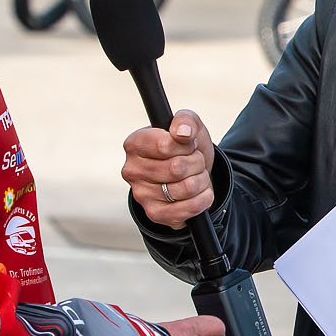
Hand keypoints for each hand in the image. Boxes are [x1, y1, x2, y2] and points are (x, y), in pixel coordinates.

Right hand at [123, 114, 215, 228]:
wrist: (192, 174)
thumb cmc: (186, 148)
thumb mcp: (190, 126)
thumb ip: (186, 121)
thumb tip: (182, 133)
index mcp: (134, 144)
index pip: (166, 146)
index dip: (186, 145)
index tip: (188, 145)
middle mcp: (132, 170)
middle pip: (177, 168)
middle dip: (196, 163)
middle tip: (195, 161)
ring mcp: (141, 195)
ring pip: (187, 188)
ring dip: (201, 180)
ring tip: (196, 175)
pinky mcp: (155, 214)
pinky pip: (190, 207)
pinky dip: (204, 198)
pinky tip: (199, 192)